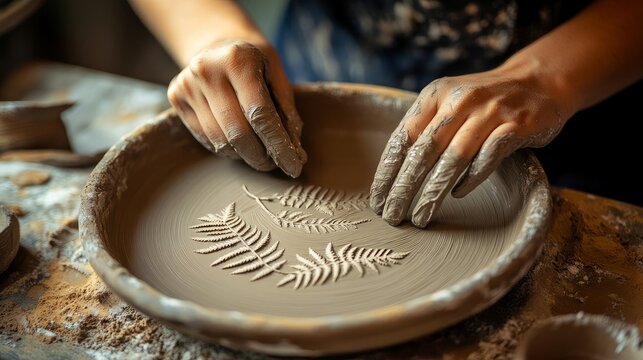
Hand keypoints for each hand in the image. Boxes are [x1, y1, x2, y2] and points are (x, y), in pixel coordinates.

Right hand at [167, 40, 306, 177]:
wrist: (218, 45)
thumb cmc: (255, 63)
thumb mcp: (277, 75)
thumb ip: (286, 110)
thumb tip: (294, 152)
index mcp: (238, 60)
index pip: (261, 115)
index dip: (279, 145)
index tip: (294, 166)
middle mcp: (207, 70)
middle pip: (238, 132)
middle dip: (261, 157)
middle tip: (276, 164)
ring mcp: (187, 84)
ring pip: (220, 140)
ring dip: (244, 155)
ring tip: (260, 154)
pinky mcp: (176, 97)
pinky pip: (205, 138)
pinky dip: (227, 148)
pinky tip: (239, 143)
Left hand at [370, 65, 565, 227]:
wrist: (538, 81)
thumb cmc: (483, 102)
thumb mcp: (448, 103)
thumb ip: (424, 129)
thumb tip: (392, 176)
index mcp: (434, 94)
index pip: (402, 138)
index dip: (387, 171)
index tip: (377, 200)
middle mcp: (459, 99)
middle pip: (423, 151)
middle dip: (403, 188)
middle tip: (391, 215)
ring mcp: (489, 111)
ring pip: (453, 157)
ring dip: (433, 191)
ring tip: (420, 217)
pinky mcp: (516, 125)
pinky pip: (488, 157)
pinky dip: (471, 178)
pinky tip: (458, 195)